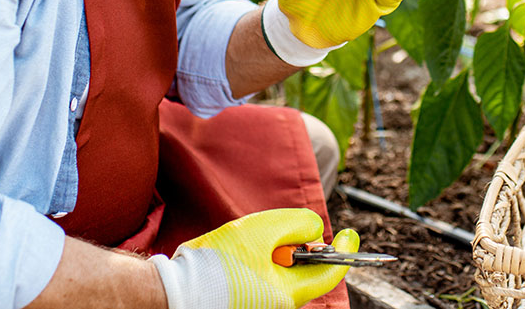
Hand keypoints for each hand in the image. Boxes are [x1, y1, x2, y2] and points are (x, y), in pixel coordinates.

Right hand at [152, 208, 359, 308]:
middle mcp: (280, 306)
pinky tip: (235, 253)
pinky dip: (258, 260)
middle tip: (279, 231)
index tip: (350, 234)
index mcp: (289, 294)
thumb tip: (314, 230)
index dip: (345, 251)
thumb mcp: (262, 230)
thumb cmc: (218, 261)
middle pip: (303, 270)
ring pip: (281, 272)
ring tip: (245, 242)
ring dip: (272, 251)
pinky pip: (263, 277)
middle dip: (296, 246)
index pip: (330, 273)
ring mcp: (262, 305)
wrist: (175, 290)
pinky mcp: (245, 302)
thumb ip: (297, 224)